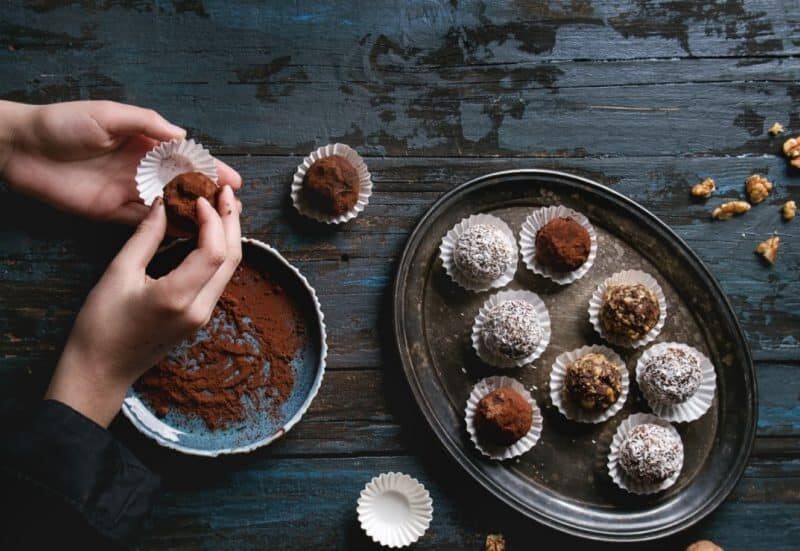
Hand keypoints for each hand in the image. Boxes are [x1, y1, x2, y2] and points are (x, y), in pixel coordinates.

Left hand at [0, 100, 241, 224]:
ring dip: (192, 215)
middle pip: (183, 185)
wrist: (21, 148)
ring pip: (169, 206)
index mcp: (144, 143)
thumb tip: (184, 136)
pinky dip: (165, 229)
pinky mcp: (111, 212)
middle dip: (209, 195)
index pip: (186, 158)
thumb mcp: (109, 114)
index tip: (233, 180)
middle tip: (233, 208)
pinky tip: (187, 235)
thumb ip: (147, 123)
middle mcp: (141, 169)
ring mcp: (128, 192)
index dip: (210, 168)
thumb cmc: (63, 123)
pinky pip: (145, 223)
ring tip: (219, 226)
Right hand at [46, 186, 241, 426]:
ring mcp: (203, 316)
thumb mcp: (118, 274)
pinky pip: (218, 279)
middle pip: (232, 259)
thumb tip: (163, 205)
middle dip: (232, 222)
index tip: (200, 197)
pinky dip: (219, 252)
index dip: (213, 219)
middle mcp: (200, 309)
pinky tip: (210, 233)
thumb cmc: (101, 326)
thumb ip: (145, 238)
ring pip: (229, 269)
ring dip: (228, 236)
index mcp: (178, 298)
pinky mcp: (199, 318)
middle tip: (226, 192)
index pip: (214, 251)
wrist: (101, 371)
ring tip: (221, 206)